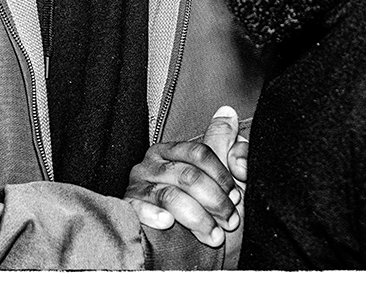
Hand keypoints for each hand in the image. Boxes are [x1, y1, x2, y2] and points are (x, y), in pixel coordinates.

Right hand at [125, 105, 242, 247]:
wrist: (186, 252)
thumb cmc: (206, 211)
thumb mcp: (224, 179)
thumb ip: (227, 146)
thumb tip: (228, 112)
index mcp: (174, 150)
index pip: (200, 153)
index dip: (222, 175)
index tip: (237, 196)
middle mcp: (153, 163)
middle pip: (188, 176)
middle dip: (215, 201)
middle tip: (229, 220)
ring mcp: (139, 184)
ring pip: (171, 196)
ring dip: (198, 219)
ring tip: (214, 235)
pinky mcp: (128, 206)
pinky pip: (141, 208)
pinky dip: (155, 215)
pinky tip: (168, 223)